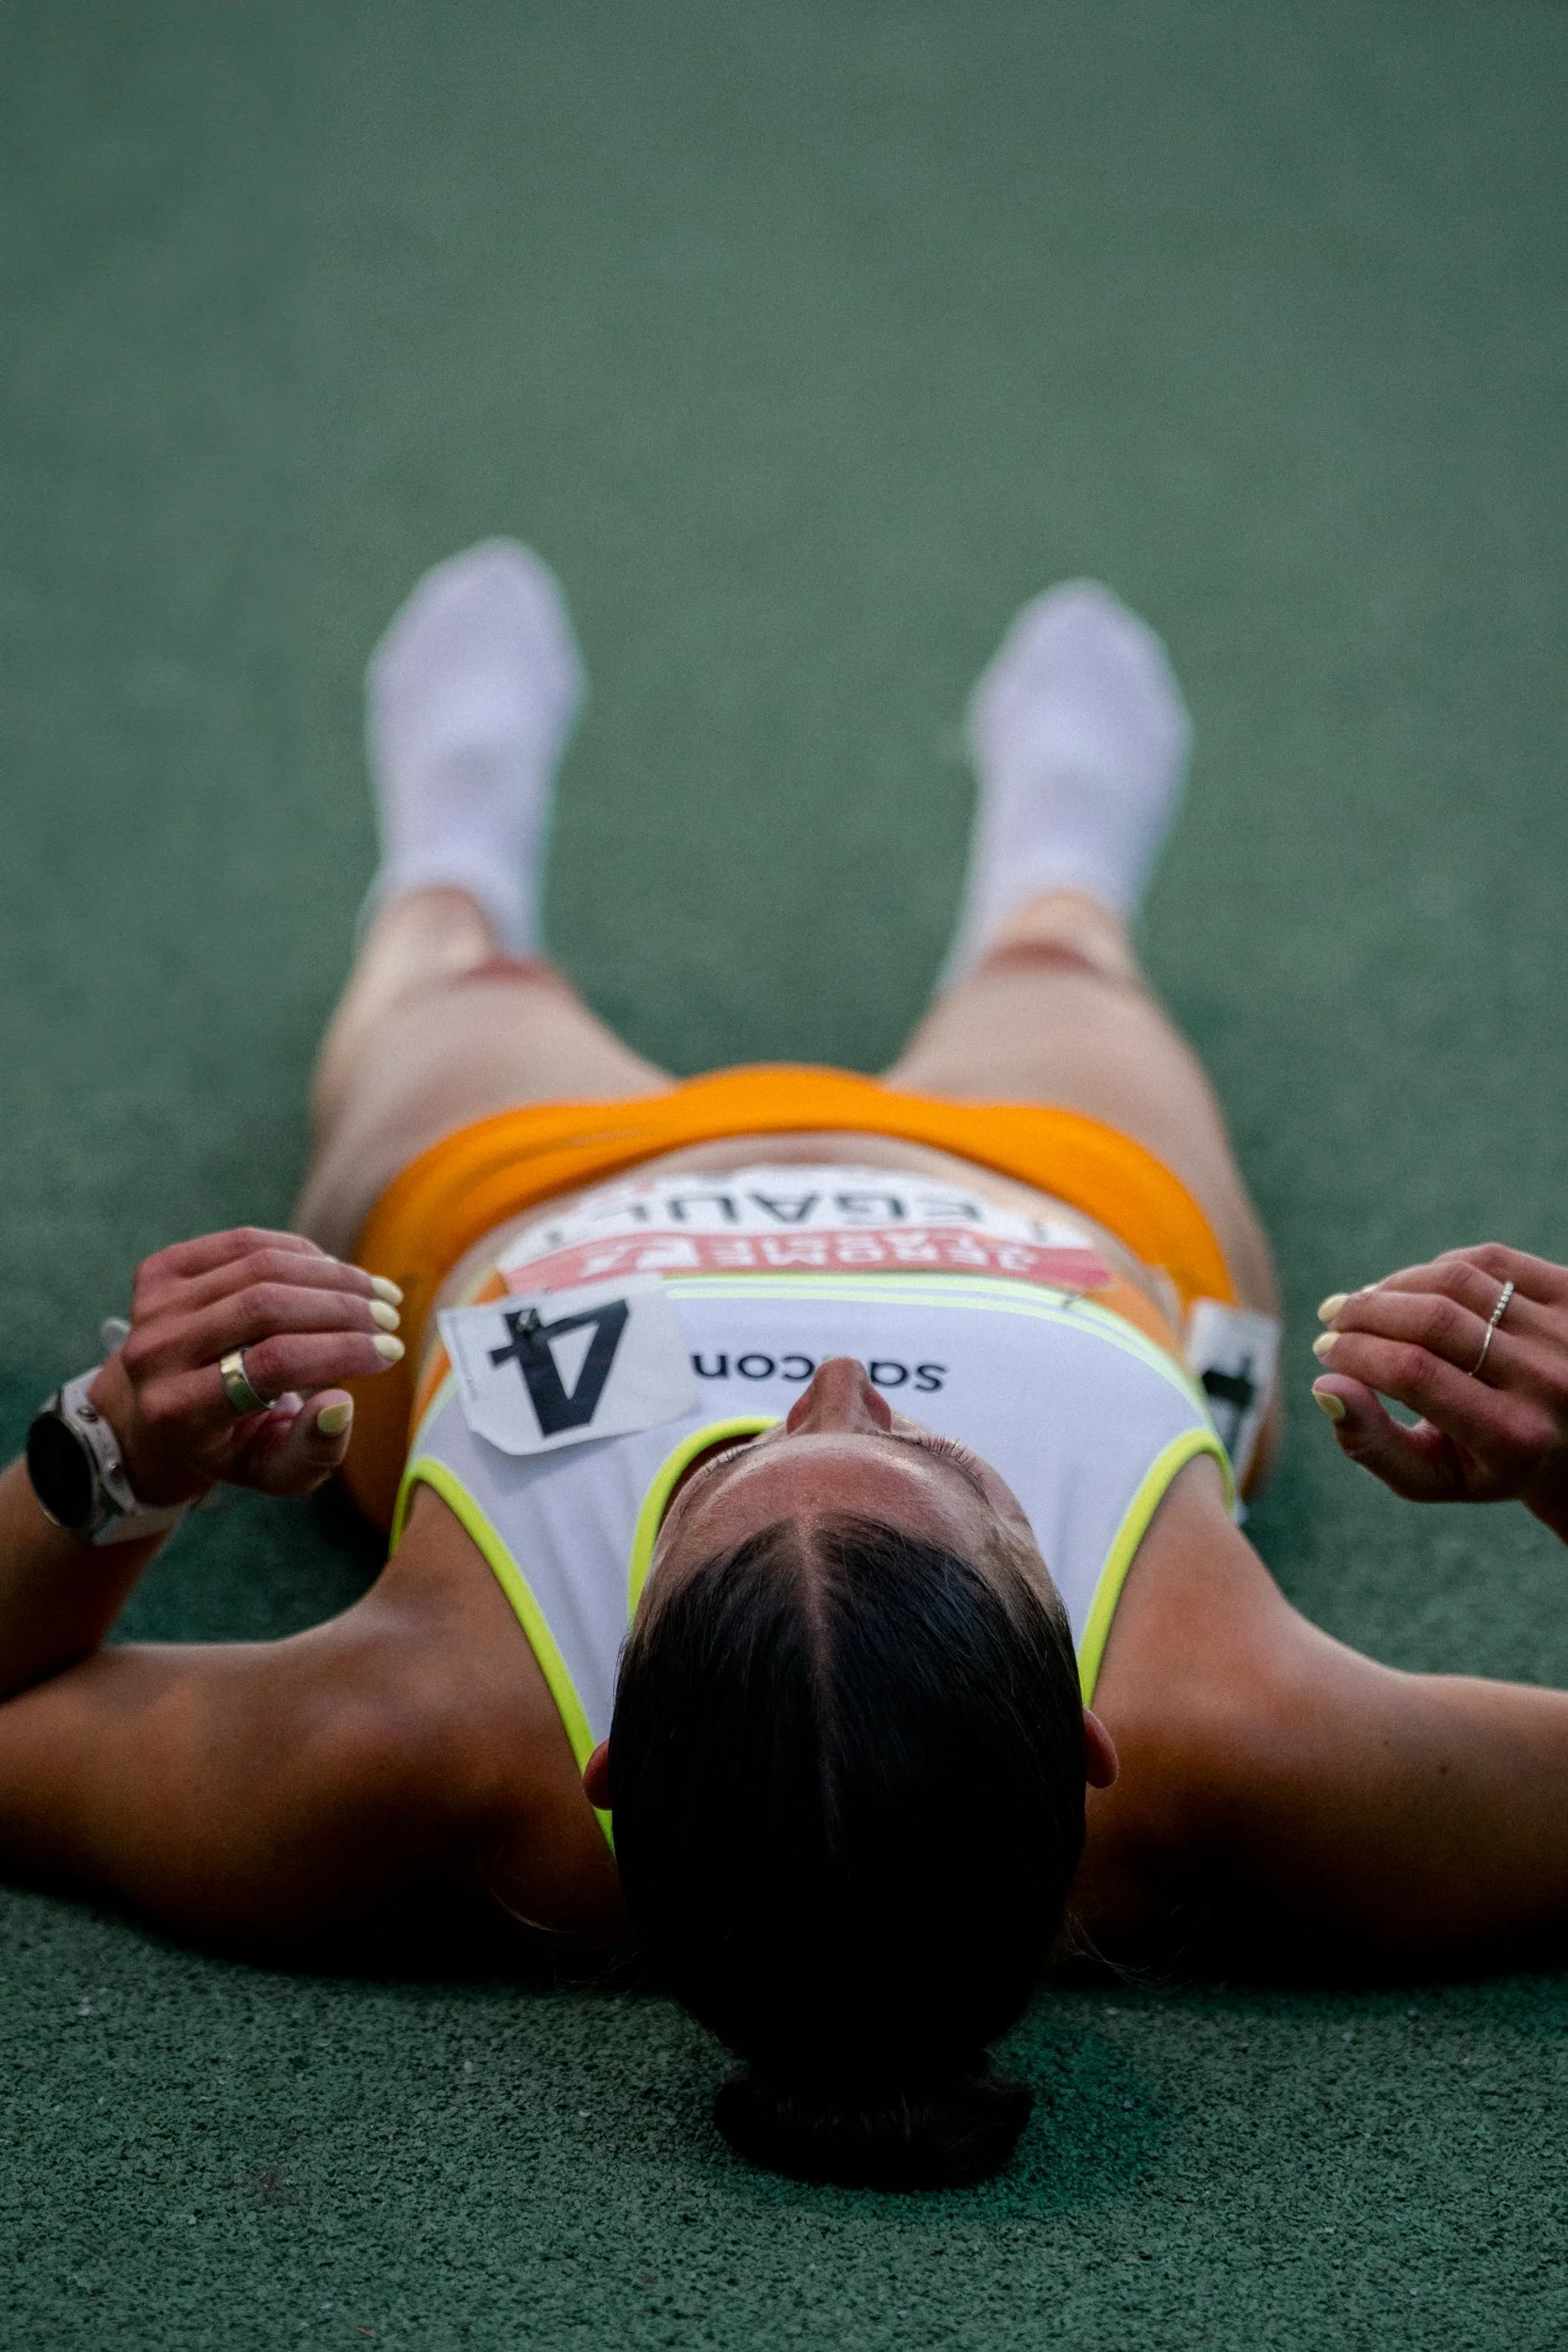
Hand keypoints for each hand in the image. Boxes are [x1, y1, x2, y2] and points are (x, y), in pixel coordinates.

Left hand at [86, 1228, 405, 1505]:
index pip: (273, 1363)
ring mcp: (151, 1305)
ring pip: (260, 1266)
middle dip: (343, 1308)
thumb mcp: (273, 1471)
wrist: (157, 1414)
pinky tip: (335, 1273)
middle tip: (390, 1320)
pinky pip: (244, 1243)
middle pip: (266, 1306)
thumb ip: (311, 1452)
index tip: (390, 1352)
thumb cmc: (233, 1445)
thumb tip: (341, 1404)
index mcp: (179, 1411)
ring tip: (376, 1295)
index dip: (341, 1350)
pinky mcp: (158, 1270)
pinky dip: (301, 1253)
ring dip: (332, 1276)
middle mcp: (154, 1353)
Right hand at [1310, 1243, 1567, 1536]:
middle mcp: (1548, 1382)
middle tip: (1332, 1319)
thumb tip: (1324, 1387)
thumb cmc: (1486, 1464)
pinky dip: (1437, 1269)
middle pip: (1433, 1321)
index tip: (1325, 1351)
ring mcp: (1566, 1333)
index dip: (1356, 1353)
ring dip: (1394, 1285)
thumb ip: (1370, 1443)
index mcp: (1513, 1438)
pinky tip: (1414, 1290)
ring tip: (1364, 1303)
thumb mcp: (1429, 1476)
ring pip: (1456, 1281)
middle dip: (1365, 1313)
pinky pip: (1489, 1261)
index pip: (1415, 1374)